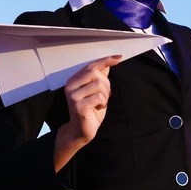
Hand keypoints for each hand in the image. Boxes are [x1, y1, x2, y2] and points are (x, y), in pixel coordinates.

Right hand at [54, 55, 121, 170]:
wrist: (80, 131)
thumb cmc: (90, 111)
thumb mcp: (97, 91)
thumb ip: (100, 78)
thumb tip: (108, 64)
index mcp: (73, 80)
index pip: (91, 66)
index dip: (106, 60)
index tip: (119, 57)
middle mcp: (70, 86)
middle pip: (95, 73)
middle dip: (106, 84)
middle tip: (106, 95)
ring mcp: (73, 96)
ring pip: (99, 85)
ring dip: (105, 95)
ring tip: (101, 103)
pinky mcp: (78, 106)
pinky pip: (99, 97)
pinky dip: (103, 102)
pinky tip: (98, 108)